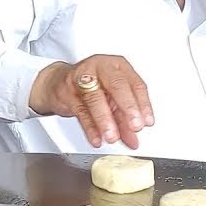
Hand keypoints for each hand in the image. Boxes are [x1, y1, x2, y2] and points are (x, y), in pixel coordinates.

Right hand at [28, 55, 154, 148]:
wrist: (57, 82)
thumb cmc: (90, 86)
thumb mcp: (111, 99)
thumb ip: (123, 119)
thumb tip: (133, 139)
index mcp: (118, 66)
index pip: (136, 84)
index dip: (143, 104)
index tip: (147, 122)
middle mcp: (101, 67)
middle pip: (118, 86)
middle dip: (128, 108)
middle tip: (135, 126)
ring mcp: (82, 78)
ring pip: (96, 99)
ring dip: (106, 120)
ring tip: (113, 137)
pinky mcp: (67, 91)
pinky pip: (81, 111)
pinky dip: (90, 127)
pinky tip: (96, 138)